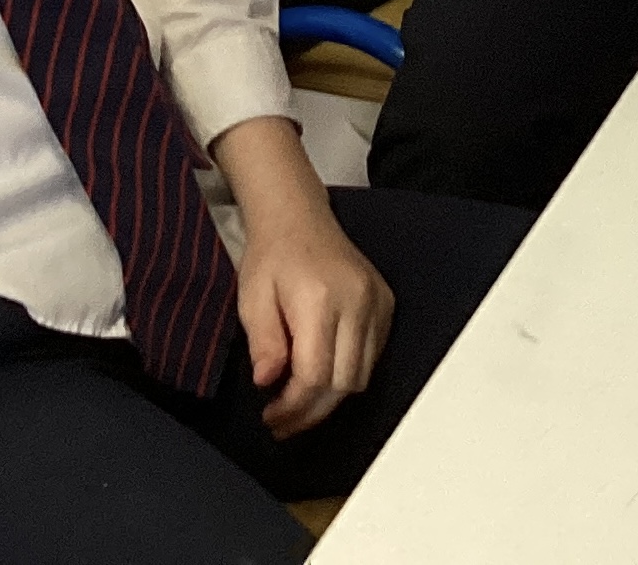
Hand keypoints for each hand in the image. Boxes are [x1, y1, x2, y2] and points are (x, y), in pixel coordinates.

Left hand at [212, 116, 393, 436]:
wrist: (297, 217)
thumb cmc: (272, 256)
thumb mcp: (252, 300)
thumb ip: (262, 343)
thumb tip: (268, 383)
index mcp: (321, 298)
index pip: (315, 376)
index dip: (293, 407)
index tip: (272, 417)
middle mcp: (357, 300)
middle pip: (343, 384)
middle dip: (311, 411)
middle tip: (283, 420)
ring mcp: (377, 301)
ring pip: (362, 376)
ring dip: (330, 398)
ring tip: (300, 401)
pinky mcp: (385, 303)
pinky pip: (374, 357)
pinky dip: (349, 374)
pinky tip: (323, 373)